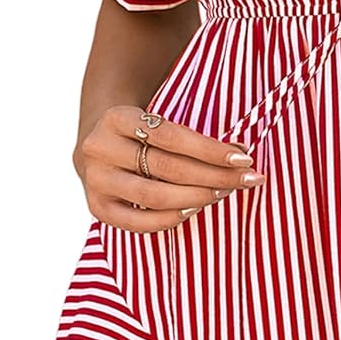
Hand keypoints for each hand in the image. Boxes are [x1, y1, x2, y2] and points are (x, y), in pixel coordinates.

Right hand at [75, 104, 265, 232]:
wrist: (97, 143)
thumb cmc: (141, 133)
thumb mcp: (157, 122)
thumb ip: (192, 137)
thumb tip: (241, 154)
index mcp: (116, 118)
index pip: (171, 136)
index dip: (210, 149)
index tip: (244, 157)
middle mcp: (99, 148)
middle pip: (166, 168)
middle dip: (213, 175)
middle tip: (245, 179)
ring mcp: (95, 180)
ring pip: (153, 196)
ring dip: (196, 197)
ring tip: (223, 193)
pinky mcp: (97, 207)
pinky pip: (139, 222)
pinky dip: (170, 218)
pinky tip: (194, 209)